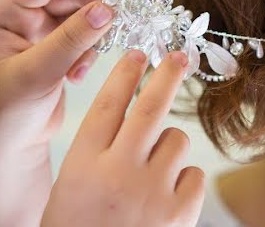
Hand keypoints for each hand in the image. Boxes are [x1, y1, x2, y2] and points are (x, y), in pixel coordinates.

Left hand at [0, 0, 112, 226]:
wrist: (7, 149)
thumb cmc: (6, 113)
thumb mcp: (38, 73)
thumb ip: (73, 39)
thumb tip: (107, 8)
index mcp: (2, 14)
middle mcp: (20, 17)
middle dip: (93, 9)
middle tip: (122, 18)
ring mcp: (38, 33)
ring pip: (80, 15)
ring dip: (92, 35)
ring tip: (85, 62)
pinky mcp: (55, 49)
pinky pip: (84, 35)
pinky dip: (89, 51)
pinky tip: (78, 74)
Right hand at [42, 51, 204, 226]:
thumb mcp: (71, 192)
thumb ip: (97, 156)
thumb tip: (132, 116)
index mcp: (82, 166)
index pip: (106, 105)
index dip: (124, 74)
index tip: (138, 53)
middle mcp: (117, 172)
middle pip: (149, 107)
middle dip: (167, 75)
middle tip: (179, 55)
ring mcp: (150, 191)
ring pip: (176, 140)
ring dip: (170, 147)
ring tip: (151, 176)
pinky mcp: (178, 211)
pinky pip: (194, 174)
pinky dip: (184, 181)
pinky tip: (166, 201)